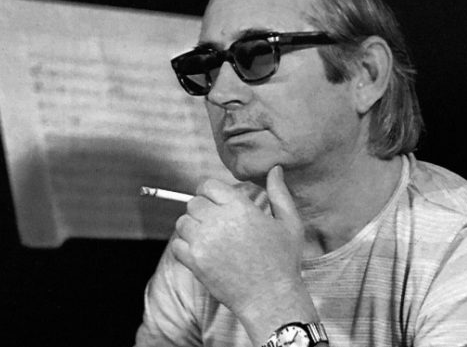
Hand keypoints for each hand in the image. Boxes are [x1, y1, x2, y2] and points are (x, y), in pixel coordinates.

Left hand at [170, 165, 307, 318]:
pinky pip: (177, 245)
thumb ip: (279, 193)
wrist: (272, 299)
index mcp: (240, 206)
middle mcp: (219, 220)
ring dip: (192, 229)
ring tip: (210, 239)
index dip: (210, 192)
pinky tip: (202, 253)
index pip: (207, 185)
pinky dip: (185, 248)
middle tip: (217, 225)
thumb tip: (275, 168)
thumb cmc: (283, 261)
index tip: (217, 204)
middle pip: (193, 203)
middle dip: (202, 211)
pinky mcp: (195, 262)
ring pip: (182, 223)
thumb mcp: (289, 223)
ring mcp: (204, 241)